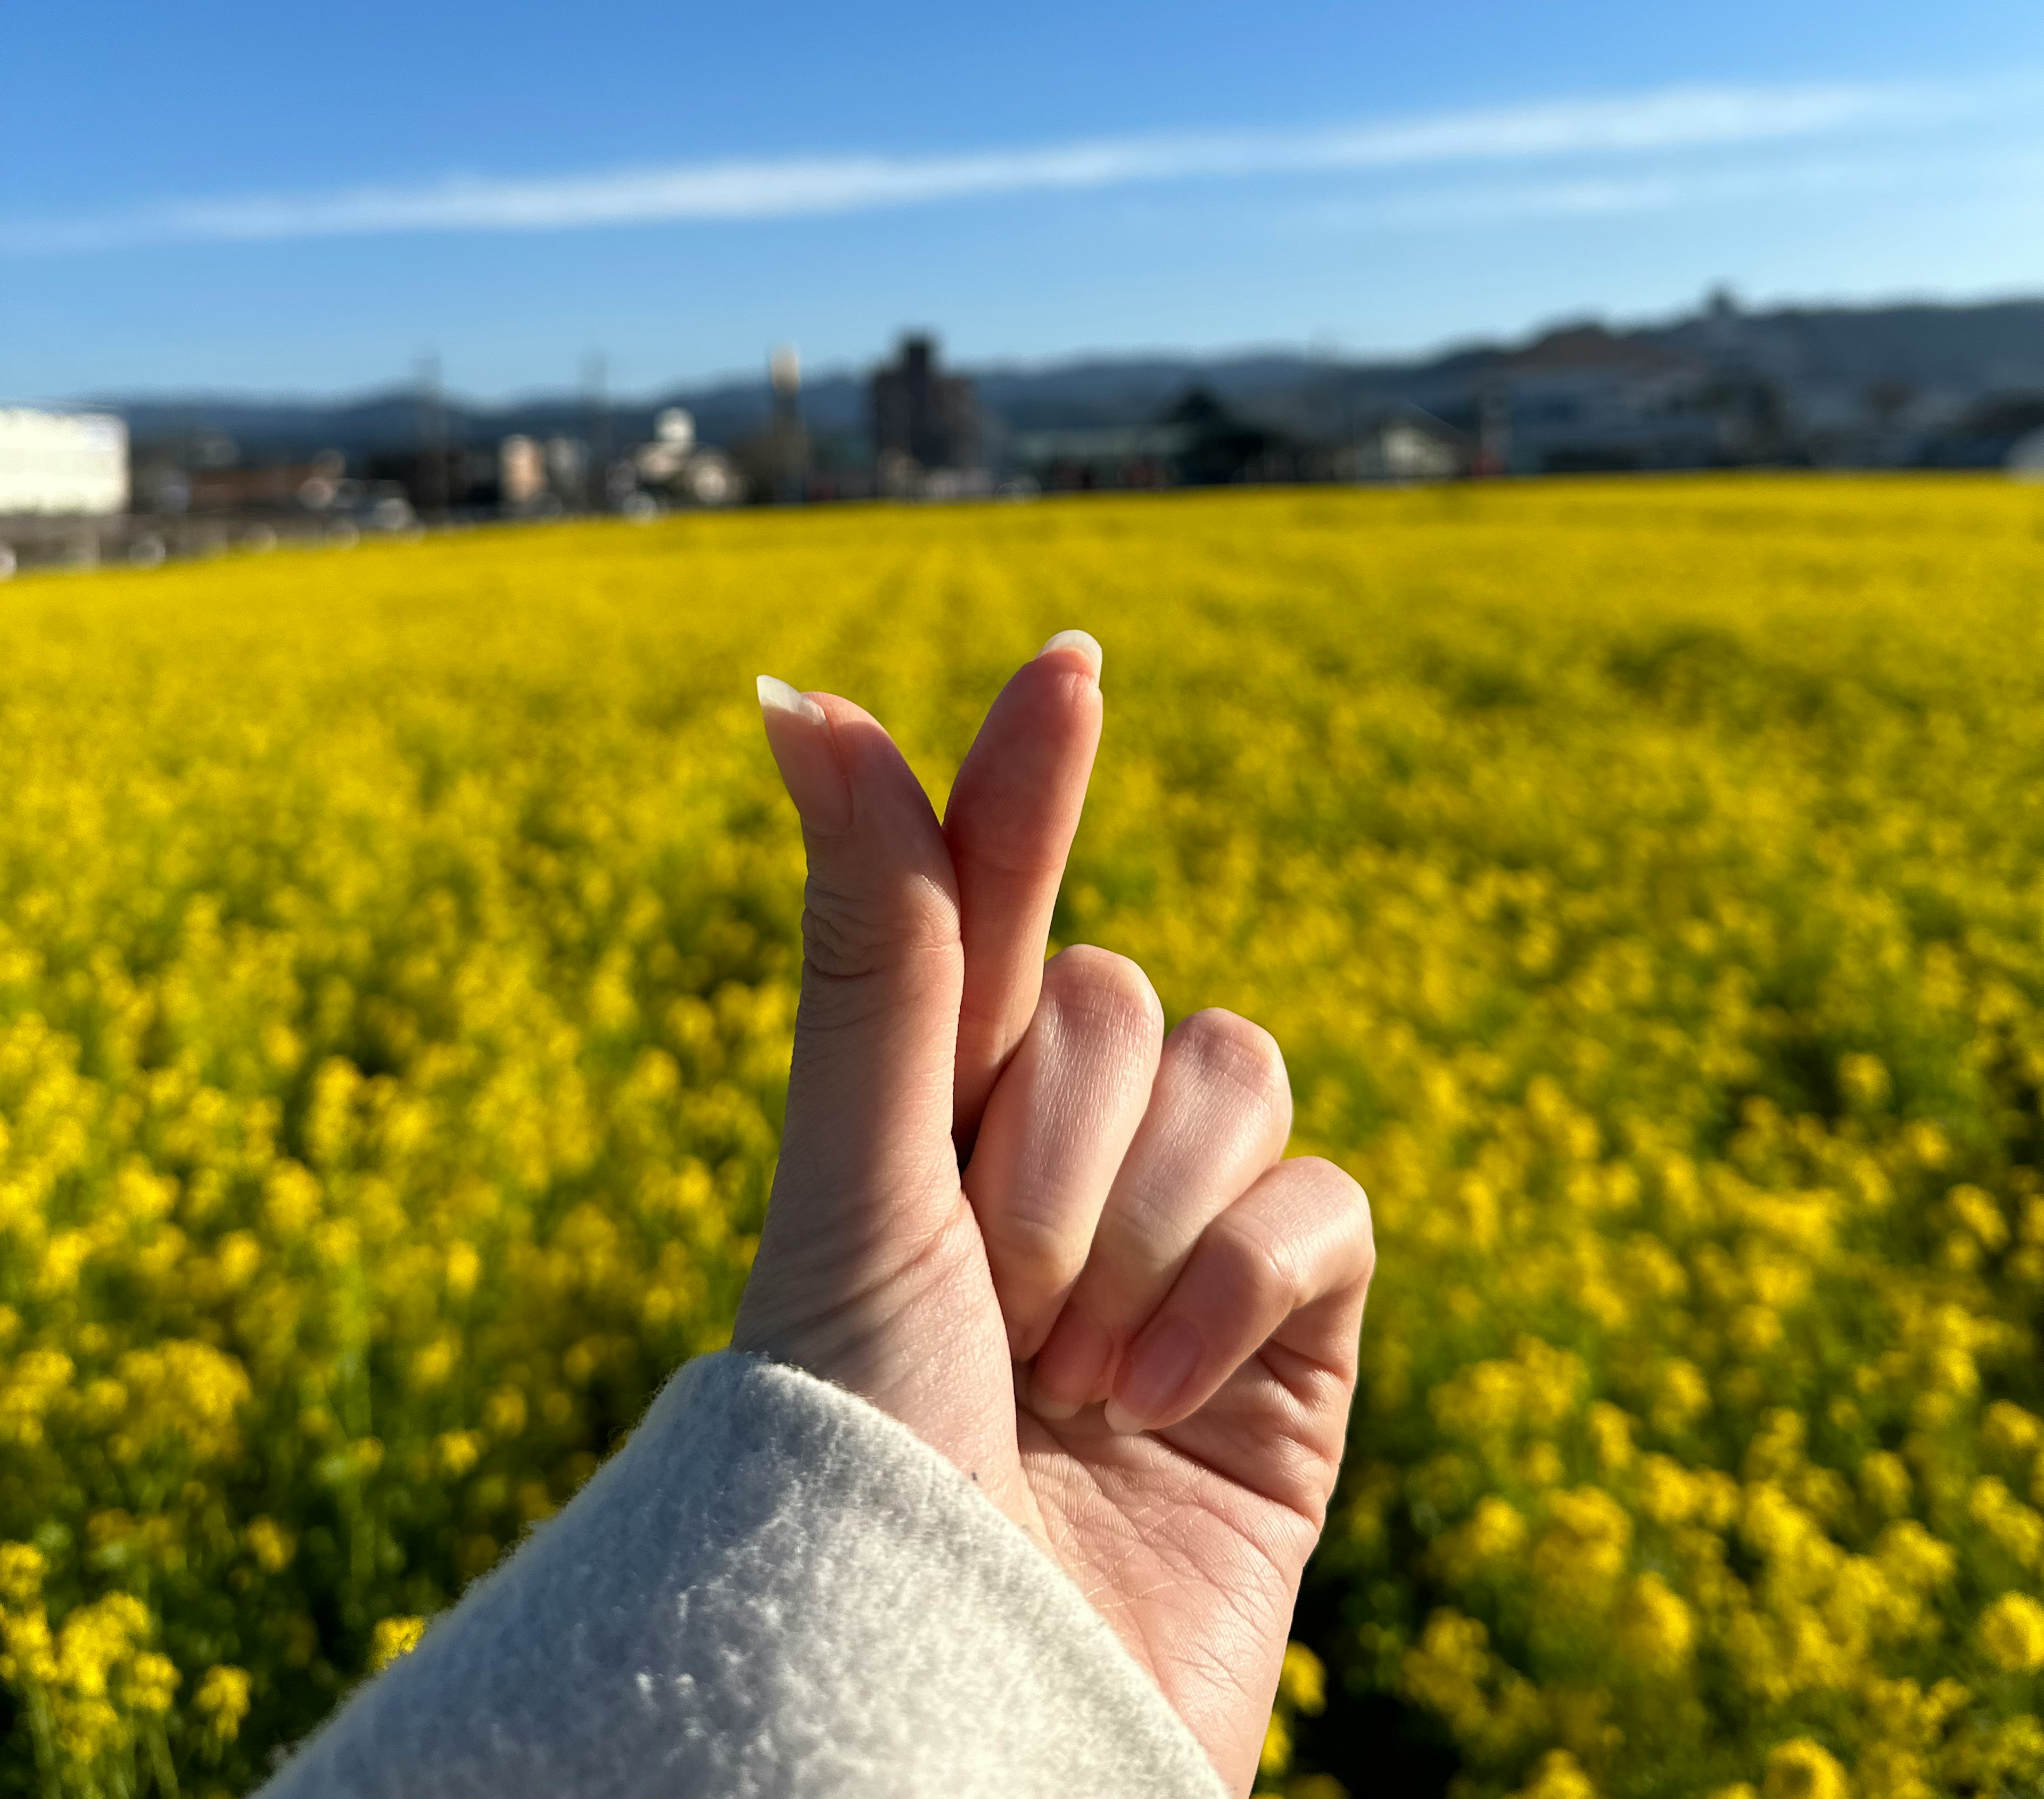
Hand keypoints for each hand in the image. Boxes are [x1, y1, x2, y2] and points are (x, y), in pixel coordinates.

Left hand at [733, 634, 1374, 1795]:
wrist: (943, 1713)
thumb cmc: (856, 1461)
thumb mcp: (859, 1185)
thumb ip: (876, 943)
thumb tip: (800, 692)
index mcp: (931, 1127)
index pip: (990, 904)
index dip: (1025, 782)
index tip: (1068, 660)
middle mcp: (1063, 1173)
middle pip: (1125, 997)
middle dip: (1050, 1139)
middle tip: (984, 1306)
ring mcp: (1184, 1259)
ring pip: (1236, 1074)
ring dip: (1142, 1216)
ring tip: (1065, 1374)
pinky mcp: (1290, 1349)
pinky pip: (1328, 1204)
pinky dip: (1241, 1285)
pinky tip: (1160, 1401)